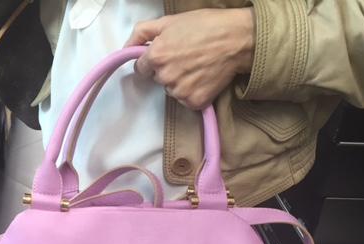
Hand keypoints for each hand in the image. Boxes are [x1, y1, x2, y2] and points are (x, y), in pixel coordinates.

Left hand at [125, 8, 254, 109]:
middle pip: (158, 79)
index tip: (166, 56)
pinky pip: (186, 100)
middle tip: (187, 57)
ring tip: (197, 66)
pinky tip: (203, 78)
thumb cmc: (206, 26)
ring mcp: (180, 91)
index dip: (153, 61)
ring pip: (172, 90)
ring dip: (181, 82)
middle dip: (168, 70)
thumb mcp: (170, 21)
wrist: (237, 40)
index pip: (141, 69)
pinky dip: (194, 92)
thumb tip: (126, 47)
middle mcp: (165, 76)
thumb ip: (142, 32)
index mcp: (156, 56)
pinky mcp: (194, 102)